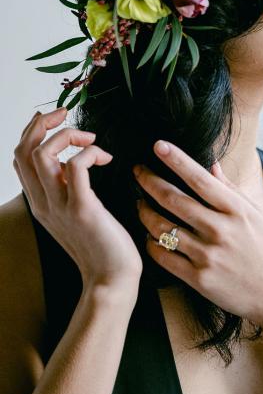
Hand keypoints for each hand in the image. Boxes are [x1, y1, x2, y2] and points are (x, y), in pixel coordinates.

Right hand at [13, 107, 142, 292]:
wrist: (111, 280)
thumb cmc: (101, 245)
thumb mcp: (75, 215)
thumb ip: (67, 191)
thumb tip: (73, 166)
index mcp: (40, 203)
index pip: (19, 159)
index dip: (33, 132)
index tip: (56, 120)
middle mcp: (43, 203)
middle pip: (23, 151)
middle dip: (42, 123)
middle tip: (67, 114)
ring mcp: (59, 206)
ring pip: (41, 154)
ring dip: (67, 136)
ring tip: (92, 141)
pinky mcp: (83, 209)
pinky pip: (76, 167)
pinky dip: (89, 153)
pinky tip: (106, 158)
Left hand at [134, 140, 262, 325]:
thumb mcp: (256, 215)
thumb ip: (232, 190)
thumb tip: (212, 165)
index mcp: (236, 210)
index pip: (200, 179)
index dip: (177, 160)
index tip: (158, 146)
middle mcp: (220, 230)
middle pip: (174, 199)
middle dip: (149, 181)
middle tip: (137, 170)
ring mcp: (208, 255)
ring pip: (162, 227)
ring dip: (144, 212)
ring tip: (139, 203)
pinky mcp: (198, 279)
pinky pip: (163, 256)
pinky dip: (151, 243)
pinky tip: (148, 235)